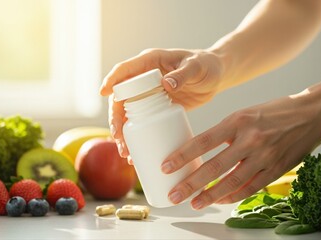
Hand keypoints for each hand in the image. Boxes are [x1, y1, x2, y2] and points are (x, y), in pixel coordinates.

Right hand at [100, 48, 224, 159]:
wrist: (216, 77)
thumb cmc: (206, 65)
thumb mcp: (196, 67)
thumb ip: (183, 74)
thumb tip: (165, 84)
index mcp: (149, 63)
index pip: (124, 70)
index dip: (112, 80)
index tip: (103, 92)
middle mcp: (144, 79)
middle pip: (121, 99)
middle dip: (116, 120)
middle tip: (119, 138)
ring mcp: (148, 95)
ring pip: (128, 115)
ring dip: (123, 134)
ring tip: (126, 153)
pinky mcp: (156, 108)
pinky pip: (141, 123)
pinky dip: (137, 137)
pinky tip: (136, 153)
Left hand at [161, 93, 320, 208]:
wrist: (312, 114)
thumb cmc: (273, 112)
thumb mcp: (245, 114)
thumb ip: (224, 132)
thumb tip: (200, 152)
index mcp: (238, 120)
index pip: (203, 141)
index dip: (182, 156)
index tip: (166, 167)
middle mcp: (250, 139)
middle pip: (214, 167)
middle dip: (191, 184)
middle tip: (174, 194)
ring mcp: (264, 156)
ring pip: (232, 182)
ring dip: (210, 196)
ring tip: (194, 203)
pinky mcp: (276, 169)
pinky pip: (251, 187)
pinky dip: (233, 196)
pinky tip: (220, 200)